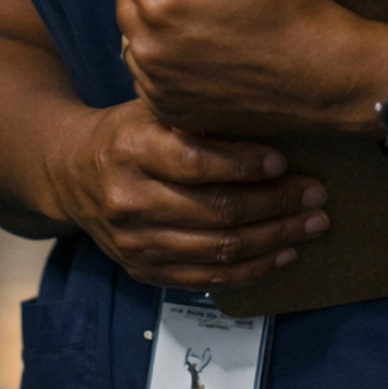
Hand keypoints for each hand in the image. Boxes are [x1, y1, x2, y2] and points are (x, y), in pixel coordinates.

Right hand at [45, 94, 329, 287]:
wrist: (71, 174)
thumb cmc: (128, 134)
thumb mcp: (152, 110)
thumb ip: (198, 117)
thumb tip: (273, 118)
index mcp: (130, 150)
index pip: (194, 162)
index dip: (245, 164)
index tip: (284, 160)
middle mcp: (129, 200)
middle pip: (216, 212)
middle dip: (277, 205)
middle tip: (316, 195)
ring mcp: (135, 243)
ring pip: (219, 250)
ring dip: (276, 239)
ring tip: (313, 224)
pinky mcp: (144, 271)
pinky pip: (208, 277)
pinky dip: (253, 269)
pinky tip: (284, 253)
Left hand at [113, 0, 387, 140]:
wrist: (326, 77)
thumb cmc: (290, 7)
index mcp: (161, 1)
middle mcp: (148, 48)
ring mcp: (157, 86)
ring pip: (134, 35)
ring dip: (159, 26)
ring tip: (211, 27)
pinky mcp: (169, 111)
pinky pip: (148, 73)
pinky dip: (168, 61)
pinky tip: (208, 57)